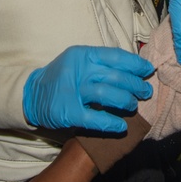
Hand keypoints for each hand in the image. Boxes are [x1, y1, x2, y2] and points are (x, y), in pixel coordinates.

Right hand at [22, 46, 153, 131]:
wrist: (32, 95)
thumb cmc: (63, 78)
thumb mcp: (80, 62)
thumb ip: (102, 64)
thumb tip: (135, 68)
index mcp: (83, 55)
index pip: (115, 56)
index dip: (135, 64)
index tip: (148, 70)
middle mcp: (79, 70)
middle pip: (115, 76)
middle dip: (135, 85)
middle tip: (146, 91)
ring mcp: (72, 92)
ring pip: (107, 94)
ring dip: (126, 101)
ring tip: (133, 105)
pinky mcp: (68, 113)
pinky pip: (95, 118)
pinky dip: (111, 122)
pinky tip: (121, 126)